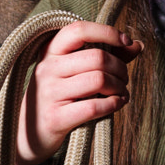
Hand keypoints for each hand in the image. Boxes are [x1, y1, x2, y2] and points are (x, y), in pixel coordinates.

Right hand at [20, 21, 141, 164]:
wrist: (27, 134)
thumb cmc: (58, 97)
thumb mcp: (74, 71)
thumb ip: (106, 55)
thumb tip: (137, 45)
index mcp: (50, 51)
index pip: (79, 30)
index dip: (107, 32)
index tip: (126, 42)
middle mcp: (47, 69)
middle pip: (97, 57)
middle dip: (120, 67)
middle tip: (124, 78)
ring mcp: (49, 93)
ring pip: (99, 80)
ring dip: (119, 86)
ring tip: (121, 92)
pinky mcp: (55, 118)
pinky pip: (94, 107)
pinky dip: (113, 104)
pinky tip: (117, 104)